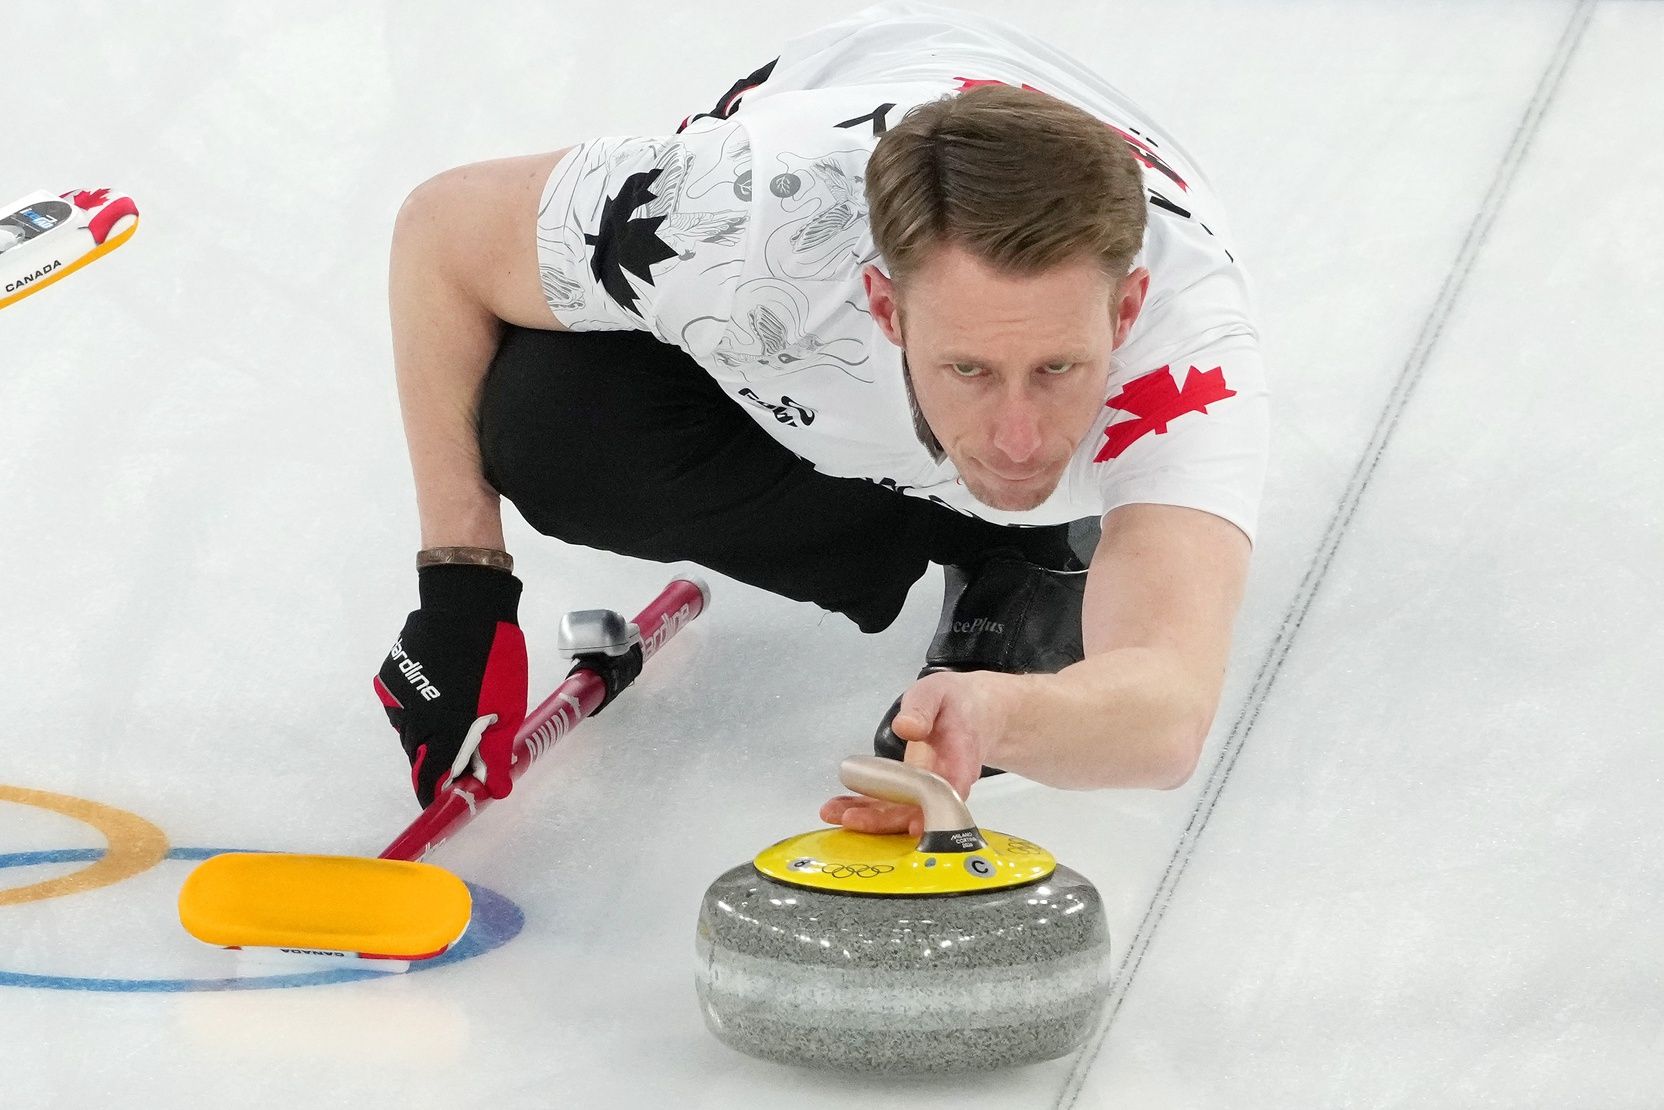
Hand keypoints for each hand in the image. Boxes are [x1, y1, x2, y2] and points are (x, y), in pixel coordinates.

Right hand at [374, 564, 527, 806]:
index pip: (431, 779)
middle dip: (437, 761)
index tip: (444, 799)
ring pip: (410, 732)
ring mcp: (398, 698)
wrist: (465, 605)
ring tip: (453, 713)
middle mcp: (414, 720)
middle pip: (419, 757)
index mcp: (445, 731)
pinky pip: (402, 707)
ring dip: (428, 734)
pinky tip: (437, 692)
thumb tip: (494, 790)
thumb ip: (496, 752)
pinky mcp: (390, 679)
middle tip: (462, 751)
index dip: (435, 793)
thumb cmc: (496, 658)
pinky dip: (417, 709)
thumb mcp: (507, 708)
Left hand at [819, 670, 1009, 835]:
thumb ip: (922, 708)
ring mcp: (930, 790)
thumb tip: (907, 726)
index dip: (932, 811)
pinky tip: (842, 810)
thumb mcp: (937, 693)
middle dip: (885, 820)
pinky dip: (868, 810)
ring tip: (835, 815)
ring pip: (903, 813)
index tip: (912, 825)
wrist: (972, 713)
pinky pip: (893, 805)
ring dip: (870, 819)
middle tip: (852, 819)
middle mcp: (947, 782)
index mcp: (960, 757)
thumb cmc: (955, 704)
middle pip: (920, 810)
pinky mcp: (915, 791)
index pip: (950, 790)